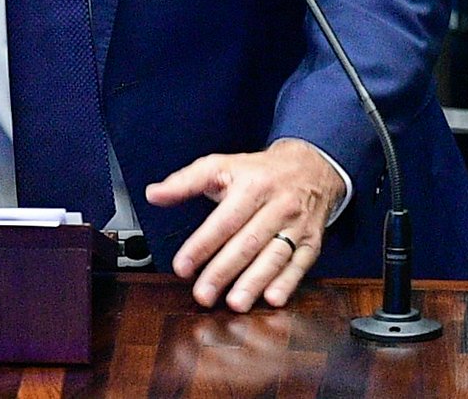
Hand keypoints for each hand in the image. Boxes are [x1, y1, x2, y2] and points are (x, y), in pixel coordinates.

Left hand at [145, 137, 344, 311]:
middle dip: (224, 271)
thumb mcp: (223, 166)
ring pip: (275, 255)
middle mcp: (278, 205)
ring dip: (255, 281)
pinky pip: (300, 263)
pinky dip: (288, 282)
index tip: (182, 266)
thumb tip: (155, 194)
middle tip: (203, 294)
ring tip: (235, 302)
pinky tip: (273, 298)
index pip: (225, 219)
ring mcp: (297, 224)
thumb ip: (187, 182)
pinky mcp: (313, 240)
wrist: (311, 167)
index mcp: (253, 185)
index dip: (202, 245)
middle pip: (249, 241)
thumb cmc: (260, 172)